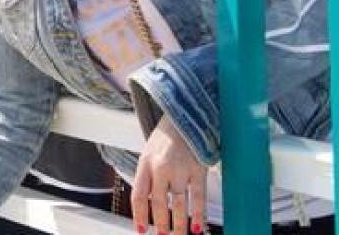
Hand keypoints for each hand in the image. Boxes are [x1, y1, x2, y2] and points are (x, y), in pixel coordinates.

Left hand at [131, 115, 207, 234]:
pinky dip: (199, 214)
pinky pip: (198, 197)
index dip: (139, 215)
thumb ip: (148, 176)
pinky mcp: (198, 169)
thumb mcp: (148, 153)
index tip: (141, 229)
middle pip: (159, 203)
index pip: (139, 195)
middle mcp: (161, 167)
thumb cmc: (165, 137)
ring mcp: (180, 169)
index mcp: (145, 163)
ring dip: (179, 224)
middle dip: (160, 224)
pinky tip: (198, 227)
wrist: (184, 116)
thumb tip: (148, 204)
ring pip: (179, 204)